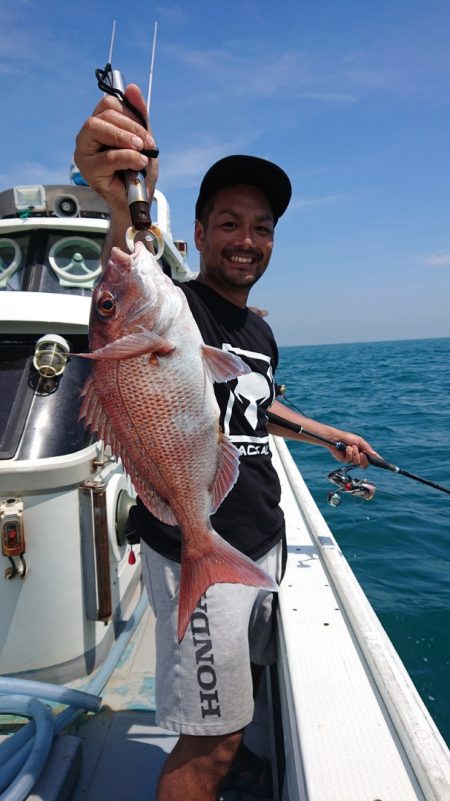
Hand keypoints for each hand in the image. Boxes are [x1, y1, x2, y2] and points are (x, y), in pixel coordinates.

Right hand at [74, 84, 158, 214]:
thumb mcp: (144, 140)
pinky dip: (127, 157)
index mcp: (100, 125)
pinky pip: (107, 156)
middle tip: (146, 143)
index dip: (129, 114)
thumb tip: (132, 88)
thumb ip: (139, 116)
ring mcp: (84, 152)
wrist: (138, 201)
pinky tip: (139, 162)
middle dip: (129, 126)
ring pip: (97, 128)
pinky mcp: (88, 169)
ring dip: (124, 137)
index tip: (146, 133)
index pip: (108, 104)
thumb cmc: (138, 171)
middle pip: (102, 115)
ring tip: (141, 150)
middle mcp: (87, 136)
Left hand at [328, 431, 378, 468]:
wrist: (337, 438)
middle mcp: (358, 456)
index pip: (371, 458)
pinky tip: (347, 448)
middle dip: (364, 460)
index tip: (381, 462)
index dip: (376, 461)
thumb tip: (375, 455)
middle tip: (362, 453)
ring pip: (357, 462)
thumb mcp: (360, 441)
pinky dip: (349, 453)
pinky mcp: (345, 460)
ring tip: (351, 447)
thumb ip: (368, 448)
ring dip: (355, 453)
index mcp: (363, 451)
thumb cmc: (348, 437)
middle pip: (365, 465)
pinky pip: (350, 461)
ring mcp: (352, 459)